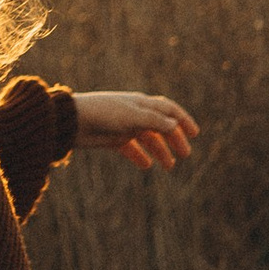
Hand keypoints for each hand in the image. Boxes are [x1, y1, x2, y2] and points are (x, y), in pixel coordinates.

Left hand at [70, 92, 198, 171]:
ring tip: (169, 166)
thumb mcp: (133, 117)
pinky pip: (131, 148)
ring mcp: (124, 126)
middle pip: (160, 126)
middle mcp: (135, 113)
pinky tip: (146, 166)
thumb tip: (175, 126)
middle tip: (185, 154)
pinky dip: (140, 156)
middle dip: (174, 139)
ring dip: (160, 151)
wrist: (73, 121)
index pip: (168, 109)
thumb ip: (155, 121)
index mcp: (141, 103)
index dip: (183, 120)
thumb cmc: (103, 113)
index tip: (195, 134)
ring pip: (148, 139)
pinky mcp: (113, 138)